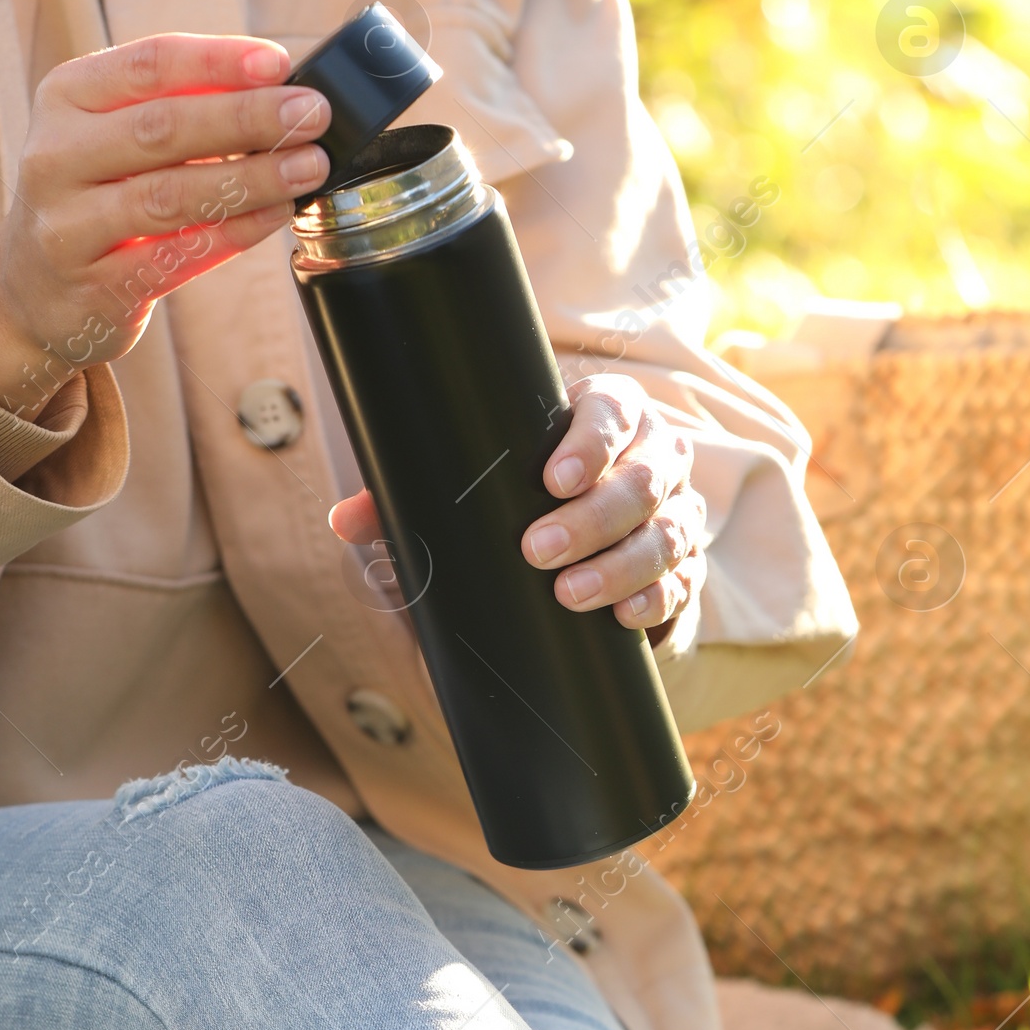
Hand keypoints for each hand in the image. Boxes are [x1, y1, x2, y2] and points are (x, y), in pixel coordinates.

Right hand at [0, 34, 330, 414]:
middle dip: (246, 117)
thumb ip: (176, 106)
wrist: (31, 291)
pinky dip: (232, 234)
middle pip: (162, 127)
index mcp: (65, 97)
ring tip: (308, 167)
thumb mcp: (111, 134)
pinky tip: (275, 217)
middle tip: (311, 115)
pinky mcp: (95, 285)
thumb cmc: (92, 196)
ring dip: (251, 178)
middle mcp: (57, 155)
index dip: (217, 60)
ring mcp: (69, 224)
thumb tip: (272, 86)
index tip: (279, 62)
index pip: (148, 63)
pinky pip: (175, 257)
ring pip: (170, 195)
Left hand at [329, 375, 706, 639]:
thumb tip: (344, 520)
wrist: (567, 571)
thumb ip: (406, 505)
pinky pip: (685, 584)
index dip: (592, 441)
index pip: (613, 411)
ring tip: (572, 596)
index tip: (553, 478)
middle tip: (539, 550)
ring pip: (670, 532)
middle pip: (646, 477)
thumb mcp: (465, 504)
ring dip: (622, 566)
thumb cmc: (511, 512)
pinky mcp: (685, 572)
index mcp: (605, 418)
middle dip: (594, 517)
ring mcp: (676, 515)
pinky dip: (657, 600)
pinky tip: (625, 618)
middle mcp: (653, 458)